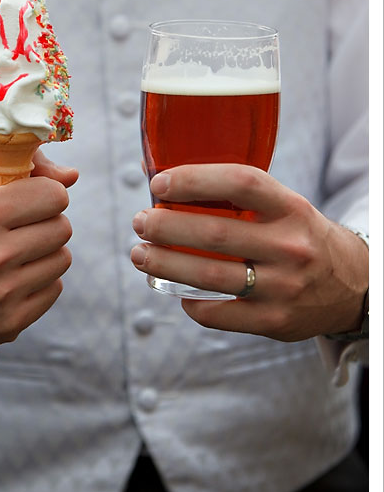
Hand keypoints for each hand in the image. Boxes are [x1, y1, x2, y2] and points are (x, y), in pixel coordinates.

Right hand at [0, 152, 78, 355]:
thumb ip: (21, 171)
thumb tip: (72, 175)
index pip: (55, 196)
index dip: (47, 193)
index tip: (33, 198)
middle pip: (62, 227)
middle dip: (46, 221)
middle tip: (22, 226)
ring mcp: (1, 296)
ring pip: (62, 258)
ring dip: (44, 251)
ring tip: (16, 252)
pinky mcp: (8, 325)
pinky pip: (53, 289)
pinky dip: (38, 280)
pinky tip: (11, 277)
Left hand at [131, 164, 367, 341]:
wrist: (351, 286)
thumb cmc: (298, 236)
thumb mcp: (282, 205)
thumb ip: (231, 192)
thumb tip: (157, 170)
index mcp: (290, 208)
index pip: (240, 182)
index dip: (194, 179)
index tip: (159, 183)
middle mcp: (289, 246)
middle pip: (214, 233)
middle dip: (165, 227)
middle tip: (140, 222)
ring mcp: (283, 287)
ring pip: (209, 276)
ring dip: (164, 264)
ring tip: (140, 254)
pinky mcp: (274, 321)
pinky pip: (219, 314)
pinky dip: (190, 302)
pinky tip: (174, 291)